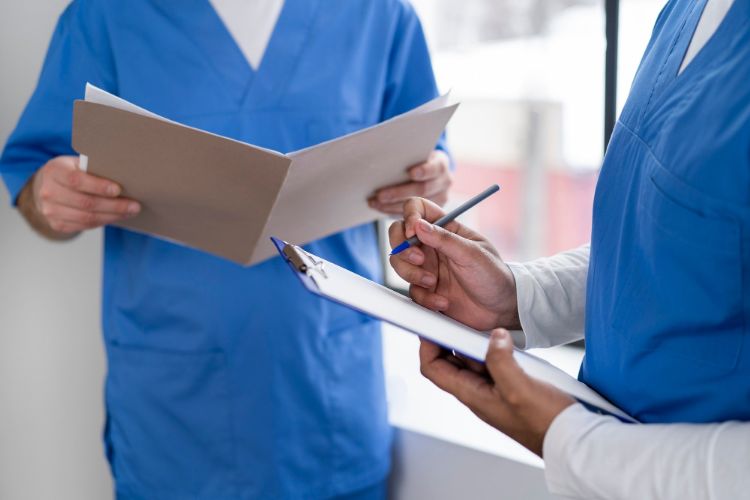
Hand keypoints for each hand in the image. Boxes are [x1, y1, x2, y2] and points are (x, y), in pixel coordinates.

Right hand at [20, 155, 139, 238]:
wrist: (48, 187)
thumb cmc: (71, 172)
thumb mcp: (77, 164)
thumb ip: (94, 168)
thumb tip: (125, 176)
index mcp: (54, 171)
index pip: (76, 180)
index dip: (98, 186)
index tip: (118, 190)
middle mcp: (48, 192)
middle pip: (85, 203)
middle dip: (114, 205)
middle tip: (134, 205)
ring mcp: (50, 211)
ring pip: (87, 217)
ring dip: (112, 216)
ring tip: (130, 212)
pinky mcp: (57, 224)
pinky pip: (85, 226)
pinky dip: (104, 221)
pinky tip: (116, 217)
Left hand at [369, 150, 451, 213]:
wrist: (428, 171)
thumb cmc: (416, 159)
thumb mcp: (415, 154)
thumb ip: (406, 156)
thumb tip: (382, 158)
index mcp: (441, 164)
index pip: (435, 168)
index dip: (424, 170)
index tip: (411, 172)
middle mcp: (444, 182)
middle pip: (422, 190)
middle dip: (398, 193)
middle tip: (380, 195)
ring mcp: (440, 198)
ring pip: (416, 205)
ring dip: (392, 205)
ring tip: (374, 202)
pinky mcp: (432, 211)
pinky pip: (412, 214)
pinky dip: (393, 211)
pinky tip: (380, 207)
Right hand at [388, 197, 519, 330]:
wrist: (501, 309)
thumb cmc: (493, 276)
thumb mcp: (472, 254)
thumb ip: (444, 239)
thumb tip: (418, 225)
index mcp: (446, 229)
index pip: (419, 209)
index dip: (410, 216)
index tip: (413, 232)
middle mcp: (433, 246)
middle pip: (399, 235)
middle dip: (402, 248)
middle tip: (418, 260)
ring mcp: (427, 267)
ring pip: (399, 263)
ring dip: (412, 274)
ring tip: (433, 282)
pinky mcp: (426, 289)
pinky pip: (411, 290)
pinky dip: (425, 297)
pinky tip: (443, 301)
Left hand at [420, 329, 574, 456]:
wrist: (573, 439)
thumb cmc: (546, 424)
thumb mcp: (519, 388)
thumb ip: (501, 360)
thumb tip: (494, 338)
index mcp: (473, 396)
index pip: (434, 370)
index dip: (427, 346)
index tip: (431, 326)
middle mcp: (480, 394)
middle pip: (452, 363)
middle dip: (452, 339)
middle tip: (458, 320)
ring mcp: (496, 391)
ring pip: (475, 361)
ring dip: (478, 344)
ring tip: (487, 329)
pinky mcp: (512, 388)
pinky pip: (496, 365)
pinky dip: (498, 351)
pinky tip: (509, 344)